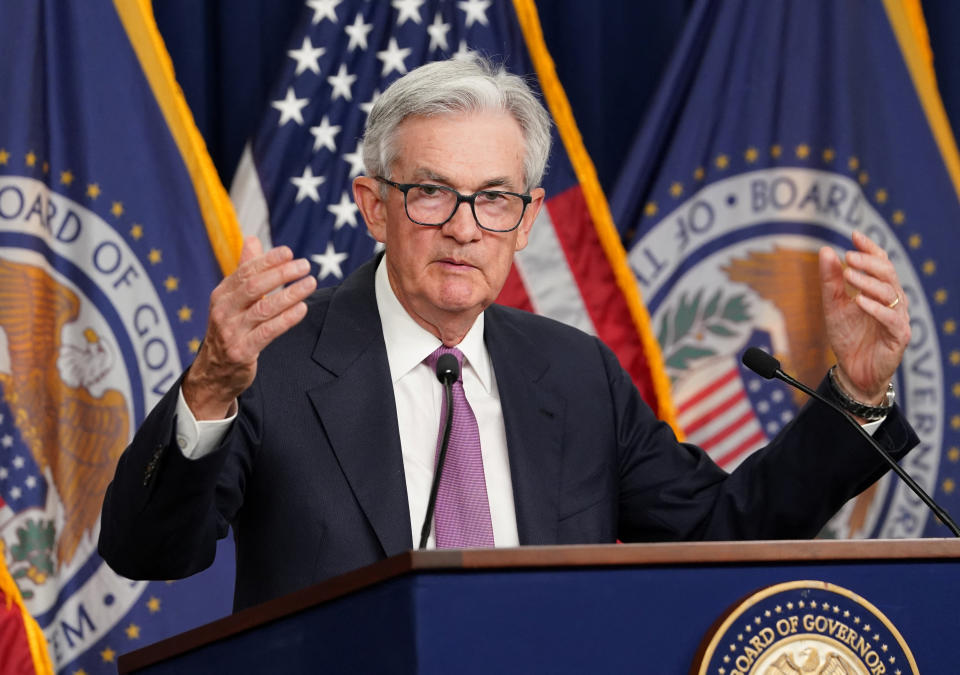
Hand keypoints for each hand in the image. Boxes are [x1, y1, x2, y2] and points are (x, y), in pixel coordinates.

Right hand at [182, 237, 316, 419]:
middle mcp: (223, 310)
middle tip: (304, 266)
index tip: (289, 252)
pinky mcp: (243, 351)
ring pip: (264, 308)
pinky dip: (287, 319)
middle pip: (254, 286)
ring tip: (310, 283)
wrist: (214, 372)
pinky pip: (268, 331)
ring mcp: (232, 331)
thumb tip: (252, 239)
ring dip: (290, 294)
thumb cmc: (230, 329)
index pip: (245, 271)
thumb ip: (245, 270)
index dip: (268, 260)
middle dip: (281, 273)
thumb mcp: (232, 299)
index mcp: (221, 294)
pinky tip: (302, 309)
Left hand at [818, 230, 909, 403]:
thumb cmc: (847, 336)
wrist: (852, 371)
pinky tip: (860, 301)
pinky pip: (891, 319)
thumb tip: (826, 251)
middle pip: (888, 273)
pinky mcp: (898, 337)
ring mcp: (898, 318)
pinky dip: (875, 308)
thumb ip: (831, 281)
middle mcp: (893, 301)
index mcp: (880, 290)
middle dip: (869, 262)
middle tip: (848, 256)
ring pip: (891, 293)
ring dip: (868, 282)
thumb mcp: (833, 305)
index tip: (855, 235)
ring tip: (849, 275)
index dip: (870, 248)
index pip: (880, 262)